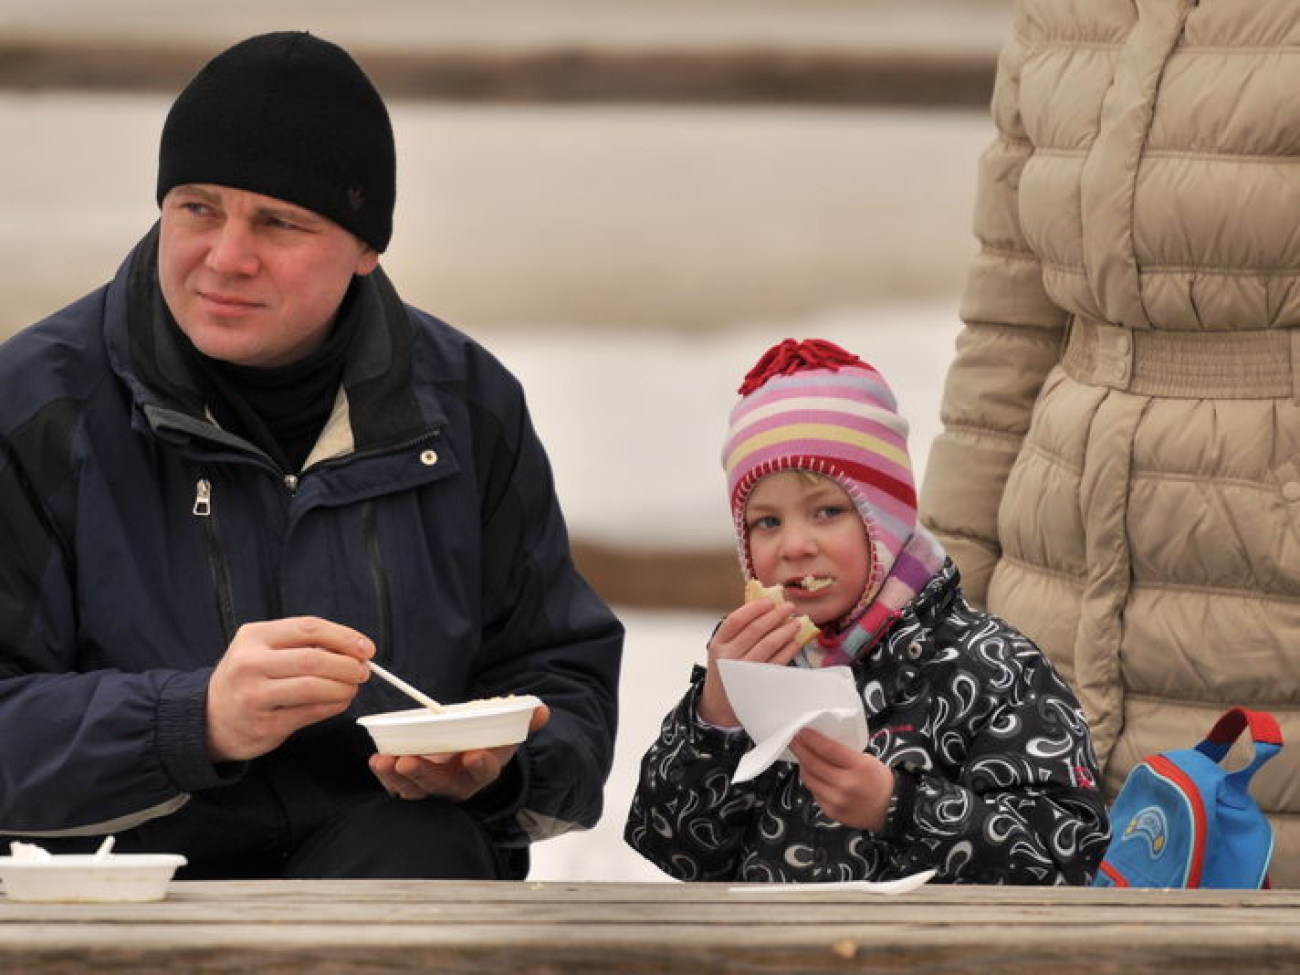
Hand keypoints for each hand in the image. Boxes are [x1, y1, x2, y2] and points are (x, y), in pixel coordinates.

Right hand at [206, 617, 373, 761]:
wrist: (208, 719)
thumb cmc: (248, 678)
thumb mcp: (262, 649)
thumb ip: (302, 644)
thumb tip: (355, 648)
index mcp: (253, 636)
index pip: (309, 628)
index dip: (344, 637)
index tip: (367, 648)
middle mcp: (250, 664)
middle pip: (315, 659)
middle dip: (348, 665)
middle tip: (364, 671)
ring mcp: (255, 696)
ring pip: (315, 688)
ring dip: (344, 688)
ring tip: (352, 687)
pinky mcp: (265, 725)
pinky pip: (312, 713)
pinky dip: (334, 706)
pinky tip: (340, 702)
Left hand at [369, 703, 550, 801]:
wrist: (471, 758)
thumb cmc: (489, 742)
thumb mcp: (510, 731)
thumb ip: (525, 720)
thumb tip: (541, 710)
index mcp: (484, 769)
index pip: (483, 771)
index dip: (479, 765)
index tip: (473, 754)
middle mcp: (457, 783)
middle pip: (441, 785)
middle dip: (424, 774)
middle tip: (409, 761)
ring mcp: (433, 786)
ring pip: (414, 789)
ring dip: (397, 777)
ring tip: (384, 761)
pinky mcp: (412, 782)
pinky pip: (397, 784)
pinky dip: (386, 775)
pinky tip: (377, 759)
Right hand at [697, 597, 802, 726]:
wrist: (720, 704)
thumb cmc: (726, 669)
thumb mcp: (723, 649)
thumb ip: (739, 630)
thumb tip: (767, 606)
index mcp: (717, 644)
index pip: (736, 620)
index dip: (754, 608)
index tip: (770, 600)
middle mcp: (728, 657)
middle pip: (755, 630)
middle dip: (775, 616)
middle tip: (790, 607)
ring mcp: (743, 671)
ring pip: (768, 644)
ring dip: (785, 630)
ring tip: (797, 622)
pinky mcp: (758, 682)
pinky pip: (777, 661)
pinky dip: (789, 649)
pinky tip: (796, 641)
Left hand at [788, 728, 894, 830]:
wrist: (889, 810)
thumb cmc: (879, 782)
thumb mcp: (867, 759)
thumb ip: (844, 753)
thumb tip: (820, 742)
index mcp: (859, 767)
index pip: (828, 749)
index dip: (811, 739)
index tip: (801, 732)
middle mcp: (846, 785)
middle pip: (814, 763)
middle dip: (800, 749)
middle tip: (794, 740)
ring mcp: (837, 800)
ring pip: (810, 778)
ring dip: (803, 765)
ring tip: (802, 756)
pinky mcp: (831, 811)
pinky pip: (814, 792)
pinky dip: (811, 780)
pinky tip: (813, 774)